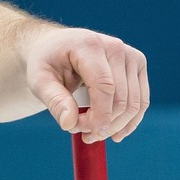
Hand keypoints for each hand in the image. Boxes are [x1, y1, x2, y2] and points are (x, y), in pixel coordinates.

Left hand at [24, 26, 148, 141]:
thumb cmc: (46, 63)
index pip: (104, 87)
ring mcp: (131, 55)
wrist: (56, 47)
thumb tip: (69, 124)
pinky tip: (114, 132)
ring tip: (92, 134)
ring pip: (134, 104)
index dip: (98, 115)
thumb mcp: (39, 80)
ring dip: (115, 126)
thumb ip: (54, 100)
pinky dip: (128, 121)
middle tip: (80, 133)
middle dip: (102, 123)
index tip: (83, 133)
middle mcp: (115, 47)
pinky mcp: (138, 65)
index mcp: (89, 45)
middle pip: (121, 98)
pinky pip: (141, 101)